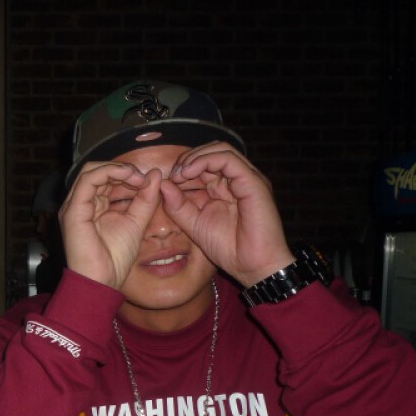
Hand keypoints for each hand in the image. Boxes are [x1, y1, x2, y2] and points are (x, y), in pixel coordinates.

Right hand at [59, 162, 160, 288]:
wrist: (103, 281)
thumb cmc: (115, 259)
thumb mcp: (137, 222)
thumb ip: (145, 199)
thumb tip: (154, 174)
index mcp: (92, 206)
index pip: (107, 179)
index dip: (128, 175)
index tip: (148, 181)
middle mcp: (80, 203)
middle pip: (99, 171)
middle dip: (124, 170)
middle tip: (143, 178)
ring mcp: (74, 206)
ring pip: (92, 170)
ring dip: (118, 169)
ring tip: (137, 177)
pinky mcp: (73, 210)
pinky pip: (88, 180)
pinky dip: (109, 172)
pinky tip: (128, 178)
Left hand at [159, 142, 294, 286]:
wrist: (253, 266)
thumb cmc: (229, 248)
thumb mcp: (194, 225)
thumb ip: (177, 206)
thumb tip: (163, 184)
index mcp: (224, 187)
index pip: (203, 164)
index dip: (182, 168)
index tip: (167, 181)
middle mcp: (237, 179)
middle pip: (211, 151)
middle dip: (187, 159)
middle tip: (173, 175)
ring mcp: (247, 178)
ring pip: (220, 149)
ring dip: (195, 158)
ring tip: (180, 173)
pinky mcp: (253, 181)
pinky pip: (228, 159)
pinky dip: (206, 161)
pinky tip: (189, 173)